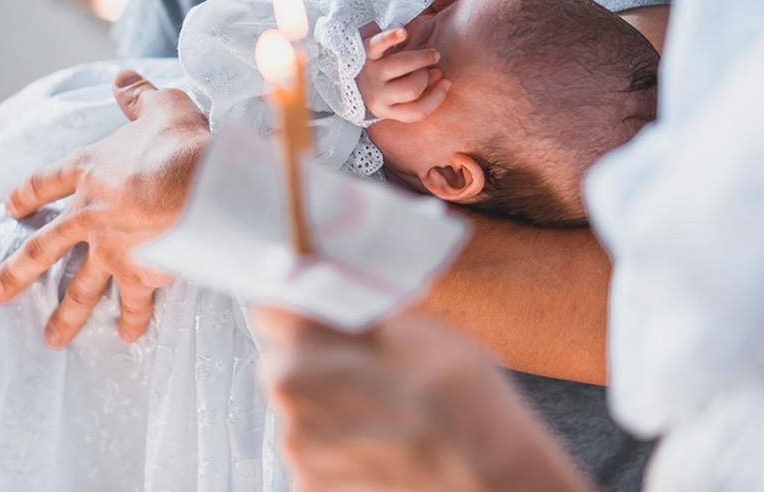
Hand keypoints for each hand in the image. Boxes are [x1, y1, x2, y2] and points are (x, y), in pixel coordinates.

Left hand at [0, 70, 211, 347]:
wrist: (197, 186)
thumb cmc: (177, 142)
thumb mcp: (160, 105)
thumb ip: (138, 96)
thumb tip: (123, 78)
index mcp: (88, 171)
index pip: (45, 183)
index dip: (26, 195)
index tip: (8, 209)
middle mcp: (89, 216)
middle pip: (43, 248)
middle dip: (17, 272)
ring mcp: (111, 249)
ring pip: (80, 287)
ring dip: (65, 313)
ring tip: (51, 338)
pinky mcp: (140, 273)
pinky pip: (133, 302)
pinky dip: (131, 319)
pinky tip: (127, 337)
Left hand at [253, 308, 595, 491]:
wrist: (491, 478)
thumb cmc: (461, 400)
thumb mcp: (413, 327)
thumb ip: (354, 312)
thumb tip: (326, 291)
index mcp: (302, 351)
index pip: (272, 310)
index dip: (302, 308)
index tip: (323, 312)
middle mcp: (287, 404)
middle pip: (287, 365)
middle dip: (320, 363)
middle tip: (375, 370)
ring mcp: (299, 454)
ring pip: (305, 413)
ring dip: (335, 410)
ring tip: (390, 416)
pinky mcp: (314, 490)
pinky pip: (320, 455)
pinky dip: (345, 451)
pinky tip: (386, 447)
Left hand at [357, 26, 450, 122]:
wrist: (345, 67)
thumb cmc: (379, 81)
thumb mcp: (393, 94)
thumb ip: (416, 90)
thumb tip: (440, 79)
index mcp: (385, 109)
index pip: (415, 112)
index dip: (435, 98)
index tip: (446, 83)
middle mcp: (376, 94)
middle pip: (411, 89)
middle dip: (427, 76)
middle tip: (431, 67)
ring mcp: (370, 73)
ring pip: (401, 66)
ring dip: (421, 58)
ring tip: (432, 54)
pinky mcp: (364, 52)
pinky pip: (379, 44)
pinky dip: (391, 37)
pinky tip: (403, 33)